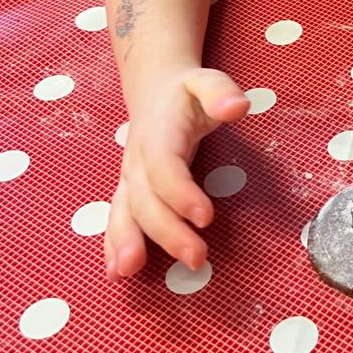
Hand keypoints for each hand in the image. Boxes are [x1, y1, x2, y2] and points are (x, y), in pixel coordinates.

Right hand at [105, 66, 249, 278]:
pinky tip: (116, 271)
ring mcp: (129, 178)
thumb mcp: (205, 81)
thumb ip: (220, 92)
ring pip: (125, 212)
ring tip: (131, 271)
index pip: (165, 168)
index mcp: (158, 135)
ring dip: (127, 242)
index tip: (206, 217)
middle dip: (167, 231)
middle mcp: (138, 160)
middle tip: (196, 258)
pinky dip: (113, 245)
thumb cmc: (184, 92)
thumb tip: (238, 106)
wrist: (153, 89)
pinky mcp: (128, 191)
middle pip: (146, 199)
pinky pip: (117, 218)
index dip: (181, 193)